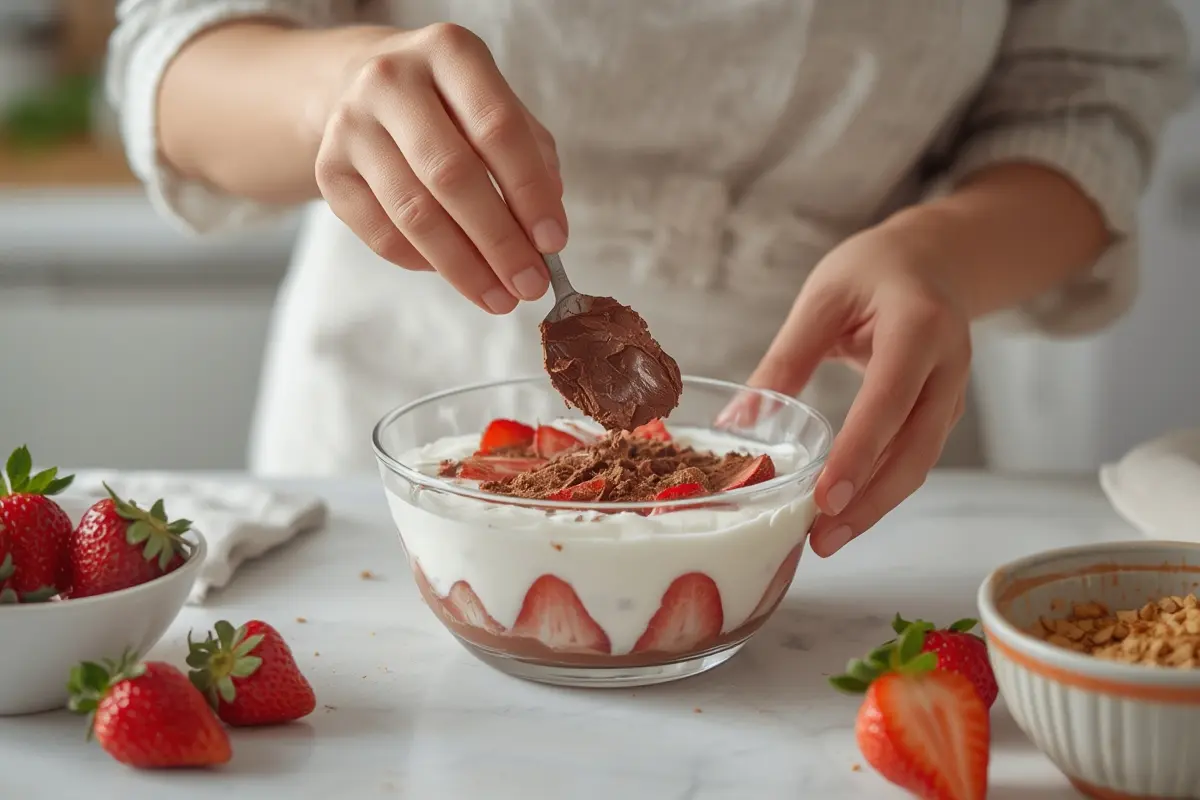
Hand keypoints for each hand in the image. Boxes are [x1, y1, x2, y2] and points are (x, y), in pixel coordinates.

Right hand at [314, 24, 566, 313]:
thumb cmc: (450, 105)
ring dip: (464, 267)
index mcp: (449, 52)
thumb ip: (532, 159)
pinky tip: (456, 274)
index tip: (554, 242)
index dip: (530, 191)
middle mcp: (392, 80)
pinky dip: (424, 263)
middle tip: (530, 284)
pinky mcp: (329, 170)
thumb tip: (546, 233)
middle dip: (499, 241)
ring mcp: (352, 125)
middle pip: (452, 175)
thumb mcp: (497, 107)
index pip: (497, 128)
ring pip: (414, 213)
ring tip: (500, 297)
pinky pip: (382, 234)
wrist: (360, 84)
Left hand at [745, 225, 971, 556]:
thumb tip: (734, 422)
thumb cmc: (874, 271)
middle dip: (871, 502)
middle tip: (822, 540)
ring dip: (877, 506)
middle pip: (915, 449)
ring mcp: (954, 392)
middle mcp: (948, 364)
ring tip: (827, 538)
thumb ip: (784, 359)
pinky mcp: (945, 411)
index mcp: (918, 326)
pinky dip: (883, 487)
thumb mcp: (824, 299)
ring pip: (919, 462)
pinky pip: (915, 456)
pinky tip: (847, 511)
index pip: (888, 400)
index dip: (859, 454)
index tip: (825, 499)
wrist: (937, 259)